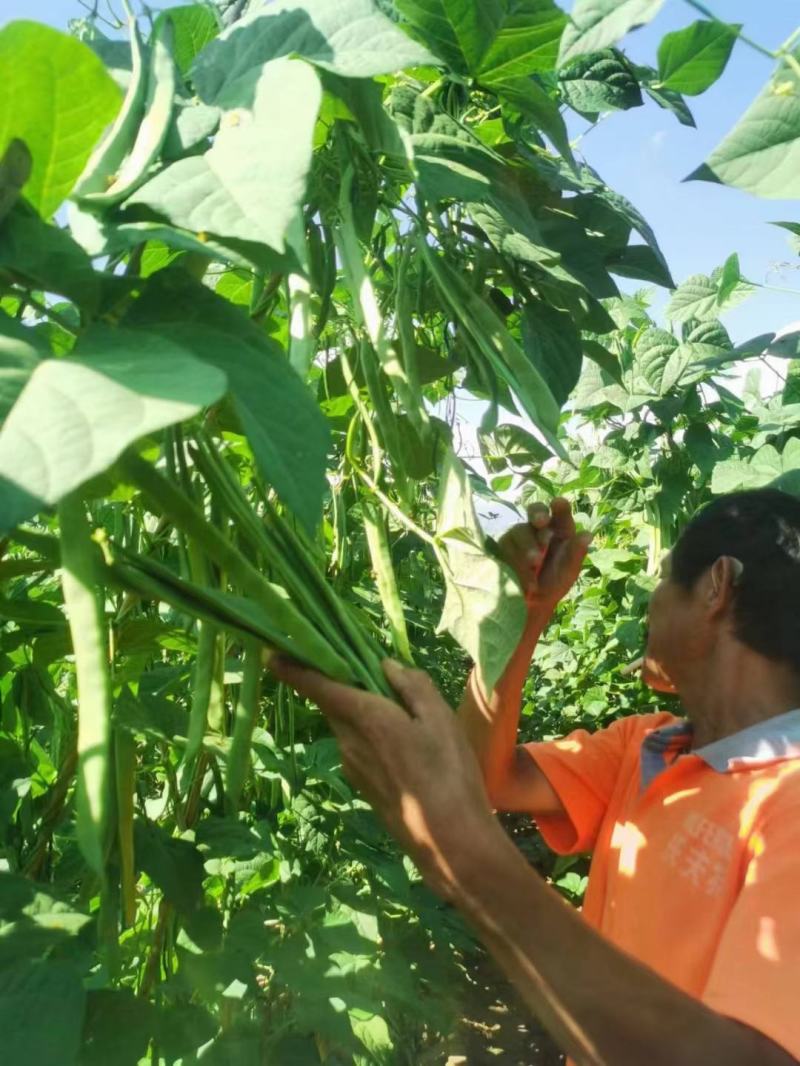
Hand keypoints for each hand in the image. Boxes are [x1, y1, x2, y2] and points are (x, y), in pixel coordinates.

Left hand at [270, 656, 500, 898]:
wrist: (449, 842)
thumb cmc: (448, 773)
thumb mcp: (440, 718)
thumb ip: (412, 685)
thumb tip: (386, 667)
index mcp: (365, 717)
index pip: (318, 686)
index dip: (292, 669)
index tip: (270, 655)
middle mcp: (348, 741)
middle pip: (334, 704)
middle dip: (341, 685)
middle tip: (367, 669)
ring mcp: (353, 767)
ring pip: (348, 726)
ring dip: (362, 712)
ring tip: (403, 713)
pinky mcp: (362, 786)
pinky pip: (358, 747)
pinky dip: (370, 735)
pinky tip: (404, 746)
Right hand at [497, 497, 591, 610]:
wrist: (530, 605)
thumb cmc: (553, 583)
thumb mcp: (568, 572)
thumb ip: (576, 554)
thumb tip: (587, 534)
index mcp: (558, 530)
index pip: (559, 511)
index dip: (559, 506)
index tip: (558, 504)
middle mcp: (536, 528)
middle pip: (535, 511)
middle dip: (538, 514)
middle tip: (541, 522)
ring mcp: (516, 537)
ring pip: (519, 530)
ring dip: (528, 546)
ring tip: (535, 565)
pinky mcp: (500, 548)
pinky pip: (505, 549)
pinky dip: (516, 563)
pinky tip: (524, 578)